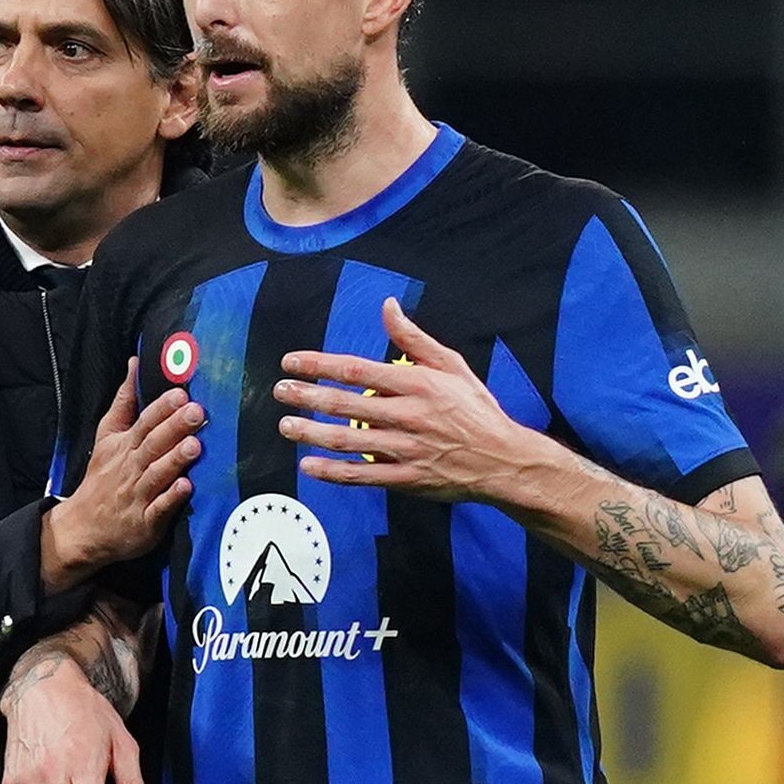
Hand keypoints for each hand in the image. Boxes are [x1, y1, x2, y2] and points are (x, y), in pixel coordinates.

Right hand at [43, 358, 203, 588]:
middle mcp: (130, 467)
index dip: (162, 408)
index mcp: (124, 445)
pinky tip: (186, 487)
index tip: (180, 393)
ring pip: (157, 474)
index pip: (144, 422)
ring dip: (175, 460)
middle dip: (174, 427)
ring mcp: (137, 495)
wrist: (82, 527)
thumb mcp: (107, 436)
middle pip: (153, 444)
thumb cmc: (102, 477)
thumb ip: (124, 401)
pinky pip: (158, 509)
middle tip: (196, 411)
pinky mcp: (145, 522)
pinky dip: (171, 498)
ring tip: (195, 446)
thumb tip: (135, 363)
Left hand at [273, 297, 540, 502]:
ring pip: (348, 440)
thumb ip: (413, 337)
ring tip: (286, 425)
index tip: (291, 362)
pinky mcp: (405, 478)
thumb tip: (387, 305)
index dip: (319, 365)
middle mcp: (407, 415)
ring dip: (312, 433)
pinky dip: (332, 472)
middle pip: (345, 404)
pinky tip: (308, 467)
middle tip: (279, 392)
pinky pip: (361, 476)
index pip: (356, 370)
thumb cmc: (476, 410)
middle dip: (307, 396)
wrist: (503, 460)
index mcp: (416, 384)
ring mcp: (405, 449)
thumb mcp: (450, 365)